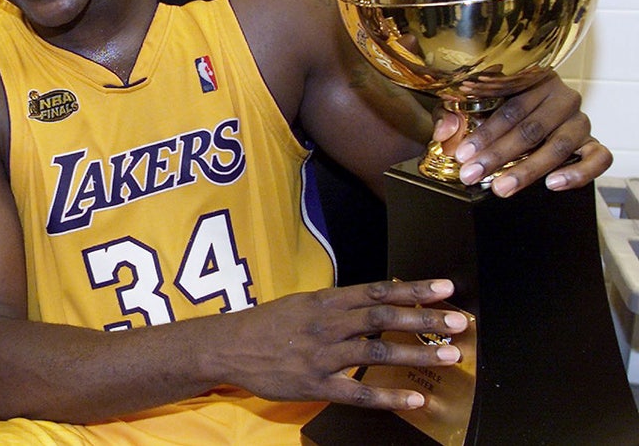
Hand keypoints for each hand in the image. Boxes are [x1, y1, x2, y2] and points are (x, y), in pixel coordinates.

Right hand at [232, 280, 466, 410]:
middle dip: (424, 319)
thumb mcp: (301, 304)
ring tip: (450, 355)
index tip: (444, 288)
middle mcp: (326, 325)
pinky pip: (357, 392)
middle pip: (383, 318)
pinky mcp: (315, 385)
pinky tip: (415, 399)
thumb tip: (379, 298)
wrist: (228, 347)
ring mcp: (321, 356)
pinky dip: (388, 396)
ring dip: (416, 353)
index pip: (376, 291)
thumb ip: (339, 304)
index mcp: (324, 302)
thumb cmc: (267, 324)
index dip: (412, 289)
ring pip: (376, 352)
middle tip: (459, 321)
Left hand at [432, 71, 611, 195]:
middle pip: (531, 128)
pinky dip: (579, 172)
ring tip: (503, 187)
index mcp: (532, 81)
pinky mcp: (593, 142)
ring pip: (560, 145)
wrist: (526, 116)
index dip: (485, 133)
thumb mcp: (468, 105)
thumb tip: (445, 131)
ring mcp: (579, 120)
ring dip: (529, 169)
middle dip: (499, 155)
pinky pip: (599, 158)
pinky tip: (553, 184)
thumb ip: (452, 115)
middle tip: (473, 175)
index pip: (509, 108)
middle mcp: (560, 98)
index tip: (462, 154)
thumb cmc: (495, 108)